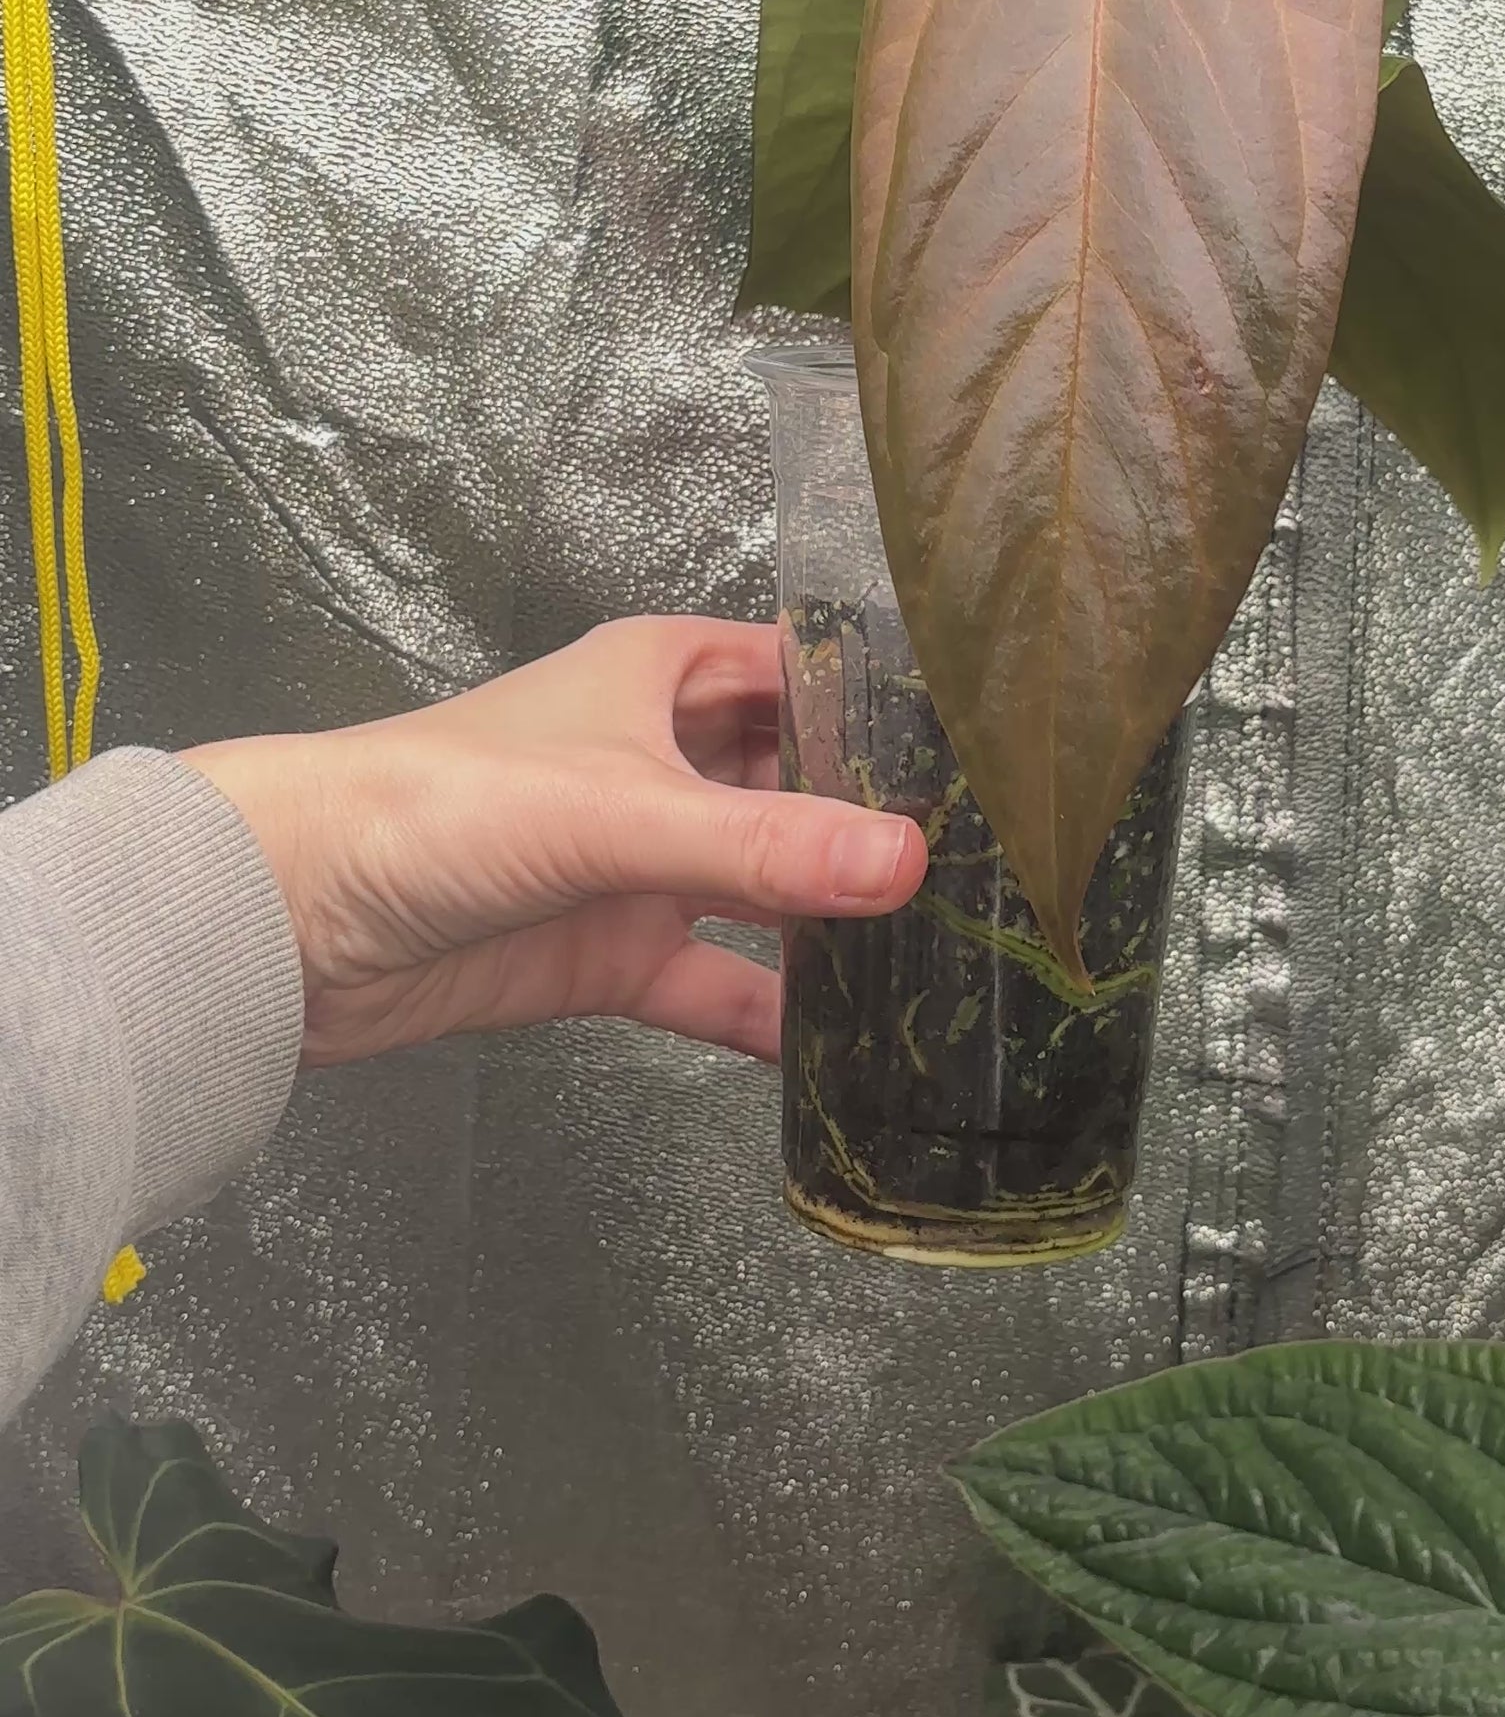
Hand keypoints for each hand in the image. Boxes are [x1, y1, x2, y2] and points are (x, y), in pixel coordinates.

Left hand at [182, 616, 924, 1071]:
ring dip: (837, 922)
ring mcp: (640, 862)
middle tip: (1001, 865)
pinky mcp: (611, 953)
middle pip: (800, 781)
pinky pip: (717, 985)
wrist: (290, 918)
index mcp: (663, 674)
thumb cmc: (437, 809)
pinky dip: (773, 1014)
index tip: (998, 746)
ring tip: (952, 957)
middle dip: (882, 819)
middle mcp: (664, 757)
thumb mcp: (616, 813)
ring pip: (768, 887)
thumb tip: (907, 865)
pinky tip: (847, 1048)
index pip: (805, 668)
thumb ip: (762, 846)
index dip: (892, 699)